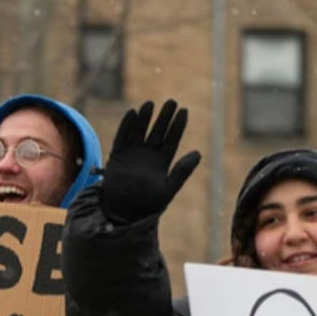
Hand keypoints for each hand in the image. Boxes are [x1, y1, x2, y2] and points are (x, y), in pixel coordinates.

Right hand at [99, 100, 201, 223]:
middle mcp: (148, 155)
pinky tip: (132, 113)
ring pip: (140, 131)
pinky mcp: (117, 156)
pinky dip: (126, 125)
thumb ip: (182, 171)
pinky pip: (122, 137)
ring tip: (151, 104)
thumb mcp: (168, 188)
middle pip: (158, 131)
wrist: (123, 213)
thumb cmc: (147, 205)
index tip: (184, 111)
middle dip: (164, 117)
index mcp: (162, 162)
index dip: (178, 126)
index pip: (172, 140)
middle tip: (172, 102)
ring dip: (145, 118)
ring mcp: (132, 154)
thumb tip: (199, 153)